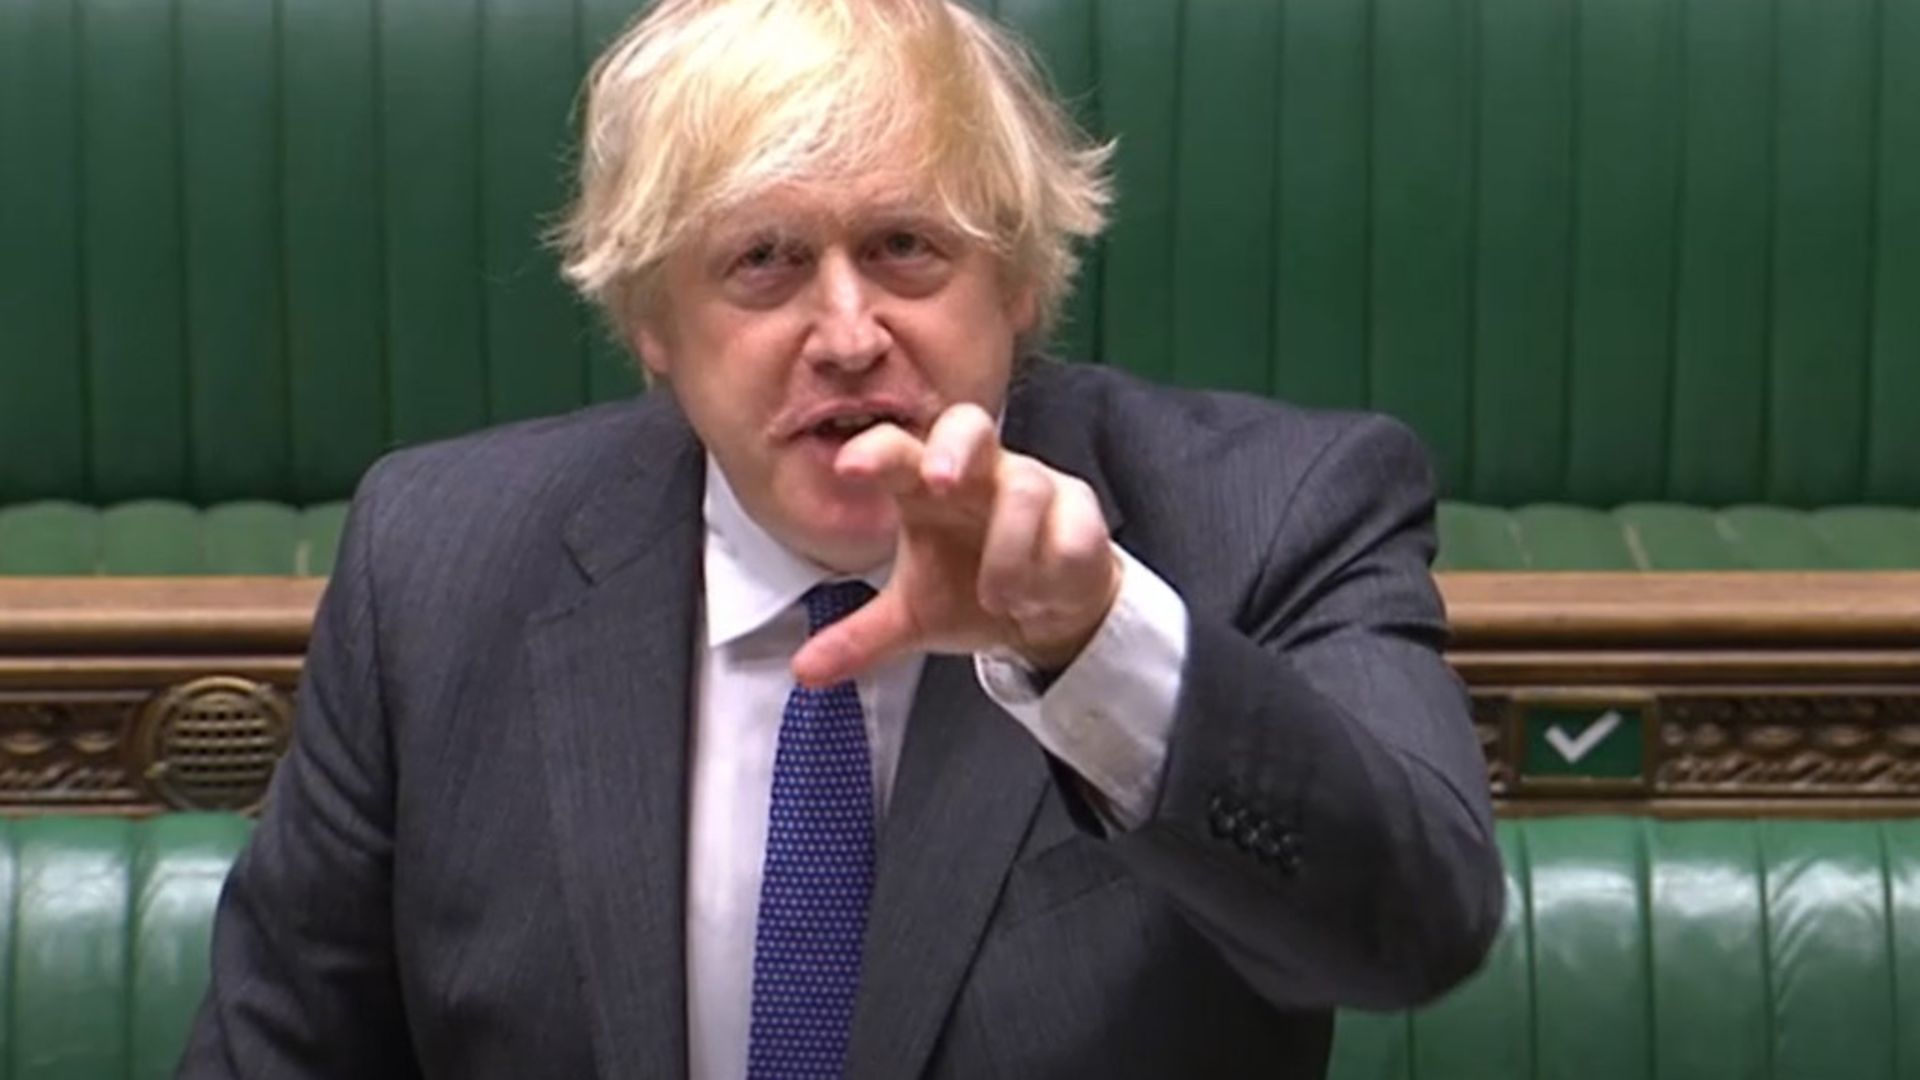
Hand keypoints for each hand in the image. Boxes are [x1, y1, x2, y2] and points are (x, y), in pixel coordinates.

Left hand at [791, 403, 1123, 686]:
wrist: (1050, 613)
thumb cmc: (973, 591)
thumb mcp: (915, 618)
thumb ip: (862, 639)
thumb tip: (804, 673)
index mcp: (927, 487)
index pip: (898, 451)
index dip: (876, 453)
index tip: (848, 469)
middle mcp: (979, 474)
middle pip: (969, 425)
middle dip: (953, 449)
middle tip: (939, 482)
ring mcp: (1035, 485)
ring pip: (1024, 488)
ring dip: (1008, 549)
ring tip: (1000, 597)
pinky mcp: (1081, 512)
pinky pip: (1072, 530)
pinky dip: (1052, 570)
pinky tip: (1041, 596)